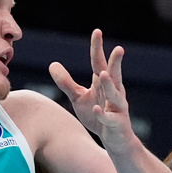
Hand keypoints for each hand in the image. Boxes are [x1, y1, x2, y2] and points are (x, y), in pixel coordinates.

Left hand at [49, 29, 135, 151]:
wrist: (114, 140)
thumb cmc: (98, 115)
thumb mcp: (79, 98)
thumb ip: (66, 82)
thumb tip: (52, 64)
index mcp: (103, 84)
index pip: (99, 62)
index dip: (98, 48)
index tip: (97, 31)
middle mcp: (113, 93)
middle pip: (114, 75)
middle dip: (116, 62)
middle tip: (119, 49)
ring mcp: (117, 108)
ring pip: (115, 95)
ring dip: (109, 85)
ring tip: (102, 74)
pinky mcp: (117, 124)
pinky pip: (110, 118)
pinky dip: (103, 114)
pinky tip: (97, 109)